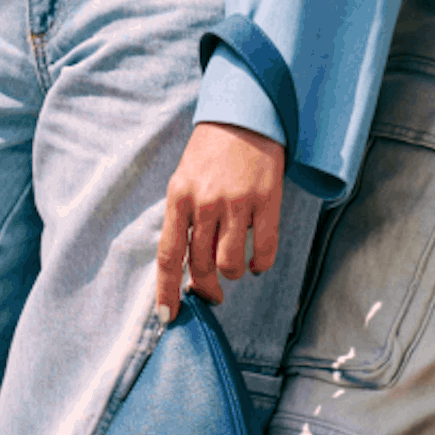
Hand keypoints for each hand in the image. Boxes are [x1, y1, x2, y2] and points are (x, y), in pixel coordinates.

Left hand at [157, 121, 288, 313]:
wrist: (245, 117)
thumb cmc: (211, 153)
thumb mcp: (185, 180)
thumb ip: (183, 219)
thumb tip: (186, 266)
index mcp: (179, 198)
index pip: (169, 255)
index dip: (167, 291)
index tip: (168, 316)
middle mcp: (205, 203)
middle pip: (202, 265)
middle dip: (206, 287)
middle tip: (213, 292)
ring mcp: (237, 203)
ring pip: (231, 263)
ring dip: (233, 273)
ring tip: (236, 265)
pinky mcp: (267, 201)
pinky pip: (264, 250)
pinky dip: (260, 264)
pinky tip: (258, 262)